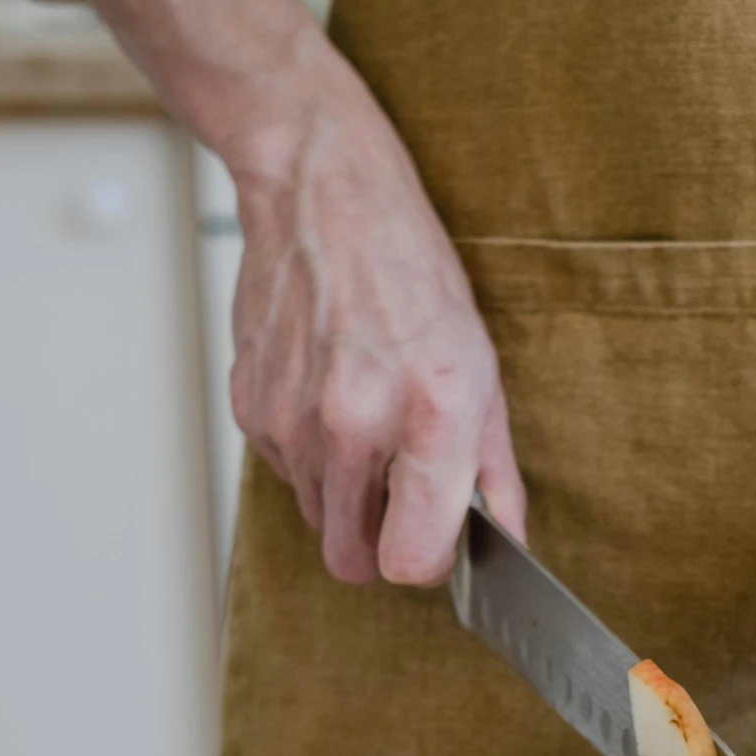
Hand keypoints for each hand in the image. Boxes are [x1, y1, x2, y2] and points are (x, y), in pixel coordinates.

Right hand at [229, 94, 523, 583]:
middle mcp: (353, 423)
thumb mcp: (480, 366)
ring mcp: (292, 419)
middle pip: (354, 562)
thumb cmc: (410, 272)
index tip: (434, 534)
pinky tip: (329, 394)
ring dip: (345, 496)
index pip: (412, 561)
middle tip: (400, 494)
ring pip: (318, 520)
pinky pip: (286, 473)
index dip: (427, 560)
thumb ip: (493, 469)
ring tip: (367, 424)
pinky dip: (309, 455)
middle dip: (380, 543)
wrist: (322, 194)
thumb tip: (505, 541)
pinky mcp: (251, 408)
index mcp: (428, 414)